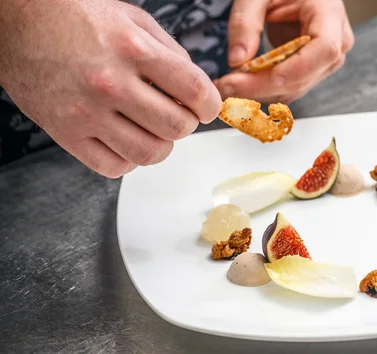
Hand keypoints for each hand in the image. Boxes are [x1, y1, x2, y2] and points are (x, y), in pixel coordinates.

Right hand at [0, 0, 220, 177]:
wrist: (17, 21)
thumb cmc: (76, 16)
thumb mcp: (132, 18)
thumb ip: (170, 52)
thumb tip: (196, 90)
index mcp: (133, 49)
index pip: (196, 92)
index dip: (210, 106)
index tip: (206, 109)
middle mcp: (111, 83)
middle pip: (177, 128)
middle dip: (186, 125)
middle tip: (177, 116)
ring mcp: (86, 112)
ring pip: (149, 153)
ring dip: (161, 145)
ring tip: (151, 129)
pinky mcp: (66, 133)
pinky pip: (114, 167)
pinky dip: (128, 160)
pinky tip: (124, 140)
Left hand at [214, 0, 353, 103]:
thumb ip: (245, 22)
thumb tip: (237, 62)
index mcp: (330, 13)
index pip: (323, 50)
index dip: (289, 70)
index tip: (248, 76)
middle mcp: (338, 42)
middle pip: (304, 76)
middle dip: (262, 86)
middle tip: (224, 87)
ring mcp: (328, 60)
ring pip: (296, 88)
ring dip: (260, 92)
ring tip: (227, 87)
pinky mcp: (315, 70)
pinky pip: (291, 87)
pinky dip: (264, 89)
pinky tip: (241, 86)